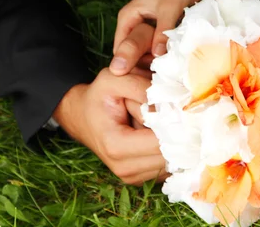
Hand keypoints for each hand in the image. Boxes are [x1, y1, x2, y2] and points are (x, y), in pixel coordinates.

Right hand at [52, 68, 165, 184]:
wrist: (83, 117)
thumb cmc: (98, 96)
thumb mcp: (113, 80)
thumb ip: (140, 86)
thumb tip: (172, 102)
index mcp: (116, 146)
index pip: (161, 141)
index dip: (173, 121)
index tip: (177, 103)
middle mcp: (124, 168)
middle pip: (170, 153)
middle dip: (175, 131)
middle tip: (169, 110)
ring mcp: (133, 177)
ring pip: (173, 161)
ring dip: (174, 141)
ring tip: (160, 121)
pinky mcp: (142, 178)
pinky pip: (169, 166)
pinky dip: (171, 149)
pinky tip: (160, 132)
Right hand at [111, 0, 234, 74]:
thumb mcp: (168, 9)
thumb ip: (161, 33)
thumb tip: (156, 58)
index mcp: (128, 17)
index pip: (120, 49)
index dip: (127, 66)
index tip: (137, 83)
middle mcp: (135, 23)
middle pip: (133, 52)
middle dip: (142, 66)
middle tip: (153, 84)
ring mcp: (150, 27)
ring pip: (148, 51)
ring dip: (155, 62)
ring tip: (164, 78)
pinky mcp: (163, 29)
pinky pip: (160, 47)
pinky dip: (165, 55)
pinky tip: (173, 67)